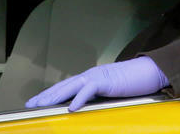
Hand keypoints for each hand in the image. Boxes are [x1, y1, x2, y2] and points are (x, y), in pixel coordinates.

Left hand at [25, 56, 168, 111]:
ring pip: (71, 86)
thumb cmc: (133, 83)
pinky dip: (79, 98)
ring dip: (56, 96)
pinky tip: (71, 107)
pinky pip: (90, 90)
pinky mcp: (107, 80)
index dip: (50, 93)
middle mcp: (90, 75)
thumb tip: (84, 107)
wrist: (150, 72)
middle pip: (63, 85)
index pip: (66, 86)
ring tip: (43, 105)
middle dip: (46, 95)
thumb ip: (97, 98)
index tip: (37, 102)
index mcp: (90, 78)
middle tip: (30, 104)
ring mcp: (98, 76)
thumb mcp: (110, 92)